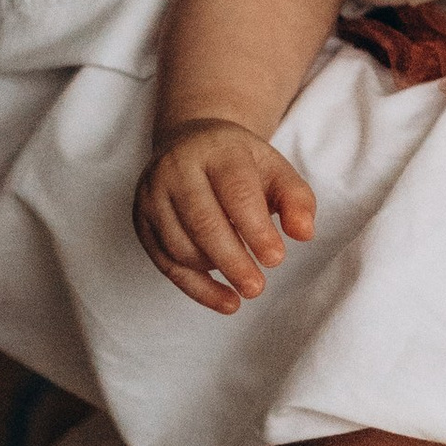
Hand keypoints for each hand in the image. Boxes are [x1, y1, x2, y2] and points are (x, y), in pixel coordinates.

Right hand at [135, 119, 317, 314]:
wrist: (190, 143)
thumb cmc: (240, 162)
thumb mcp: (275, 169)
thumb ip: (296, 199)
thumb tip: (304, 233)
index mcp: (217, 149)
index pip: (235, 191)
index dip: (256, 229)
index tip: (276, 259)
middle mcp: (177, 168)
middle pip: (202, 221)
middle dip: (231, 260)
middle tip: (257, 287)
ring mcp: (152, 194)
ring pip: (179, 245)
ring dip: (215, 271)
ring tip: (247, 286)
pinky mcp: (140, 220)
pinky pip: (164, 263)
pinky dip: (196, 288)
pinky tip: (226, 301)